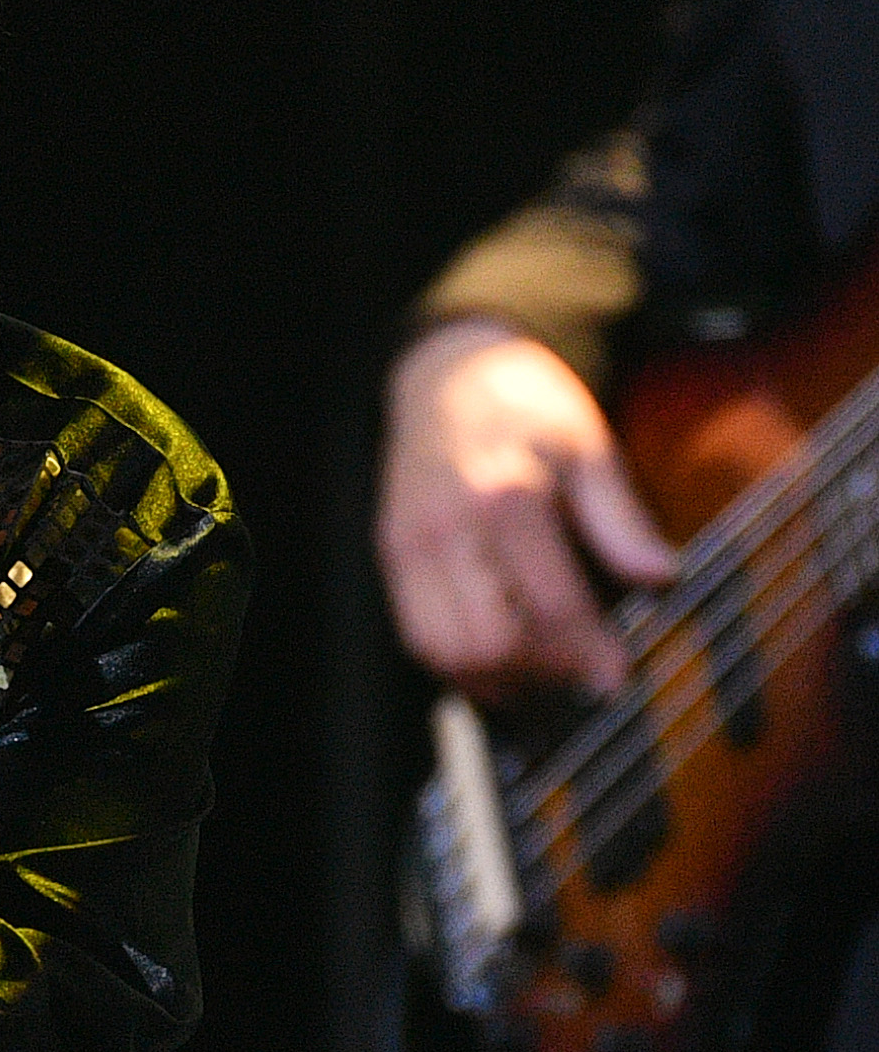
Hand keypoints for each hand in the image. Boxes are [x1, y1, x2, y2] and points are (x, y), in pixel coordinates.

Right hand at [377, 317, 677, 698]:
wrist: (446, 374)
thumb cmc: (528, 407)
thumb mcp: (589, 447)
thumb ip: (620, 518)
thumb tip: (662, 579)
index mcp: (503, 497)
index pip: (548, 605)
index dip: (589, 653)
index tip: (619, 677)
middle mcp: (445, 528)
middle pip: (488, 642)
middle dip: (542, 674)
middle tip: (582, 677)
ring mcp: (408, 546)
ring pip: (443, 651)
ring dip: (495, 677)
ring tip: (543, 674)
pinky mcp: (390, 557)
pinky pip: (417, 636)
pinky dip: (458, 664)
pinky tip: (500, 658)